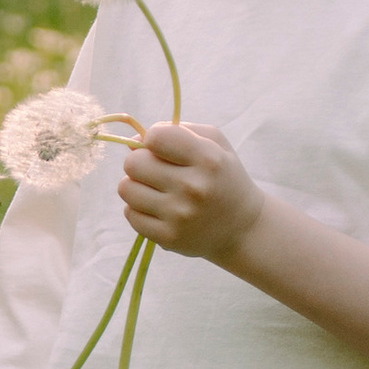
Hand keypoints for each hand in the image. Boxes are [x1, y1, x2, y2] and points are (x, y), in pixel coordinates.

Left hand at [118, 121, 262, 265]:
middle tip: (156, 170)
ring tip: (156, 189)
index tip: (160, 147)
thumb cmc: (223, 177)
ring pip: (126, 188)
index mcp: (208, 159)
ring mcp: (179, 215)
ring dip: (136, 186)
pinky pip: (130, 215)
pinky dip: (139, 209)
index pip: (155, 137)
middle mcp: (193, 187)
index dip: (152, 138)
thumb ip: (176, 130)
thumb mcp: (215, 143)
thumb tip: (134, 141)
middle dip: (140, 162)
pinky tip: (158, 209)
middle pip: (133, 163)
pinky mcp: (168, 238)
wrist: (242, 227)